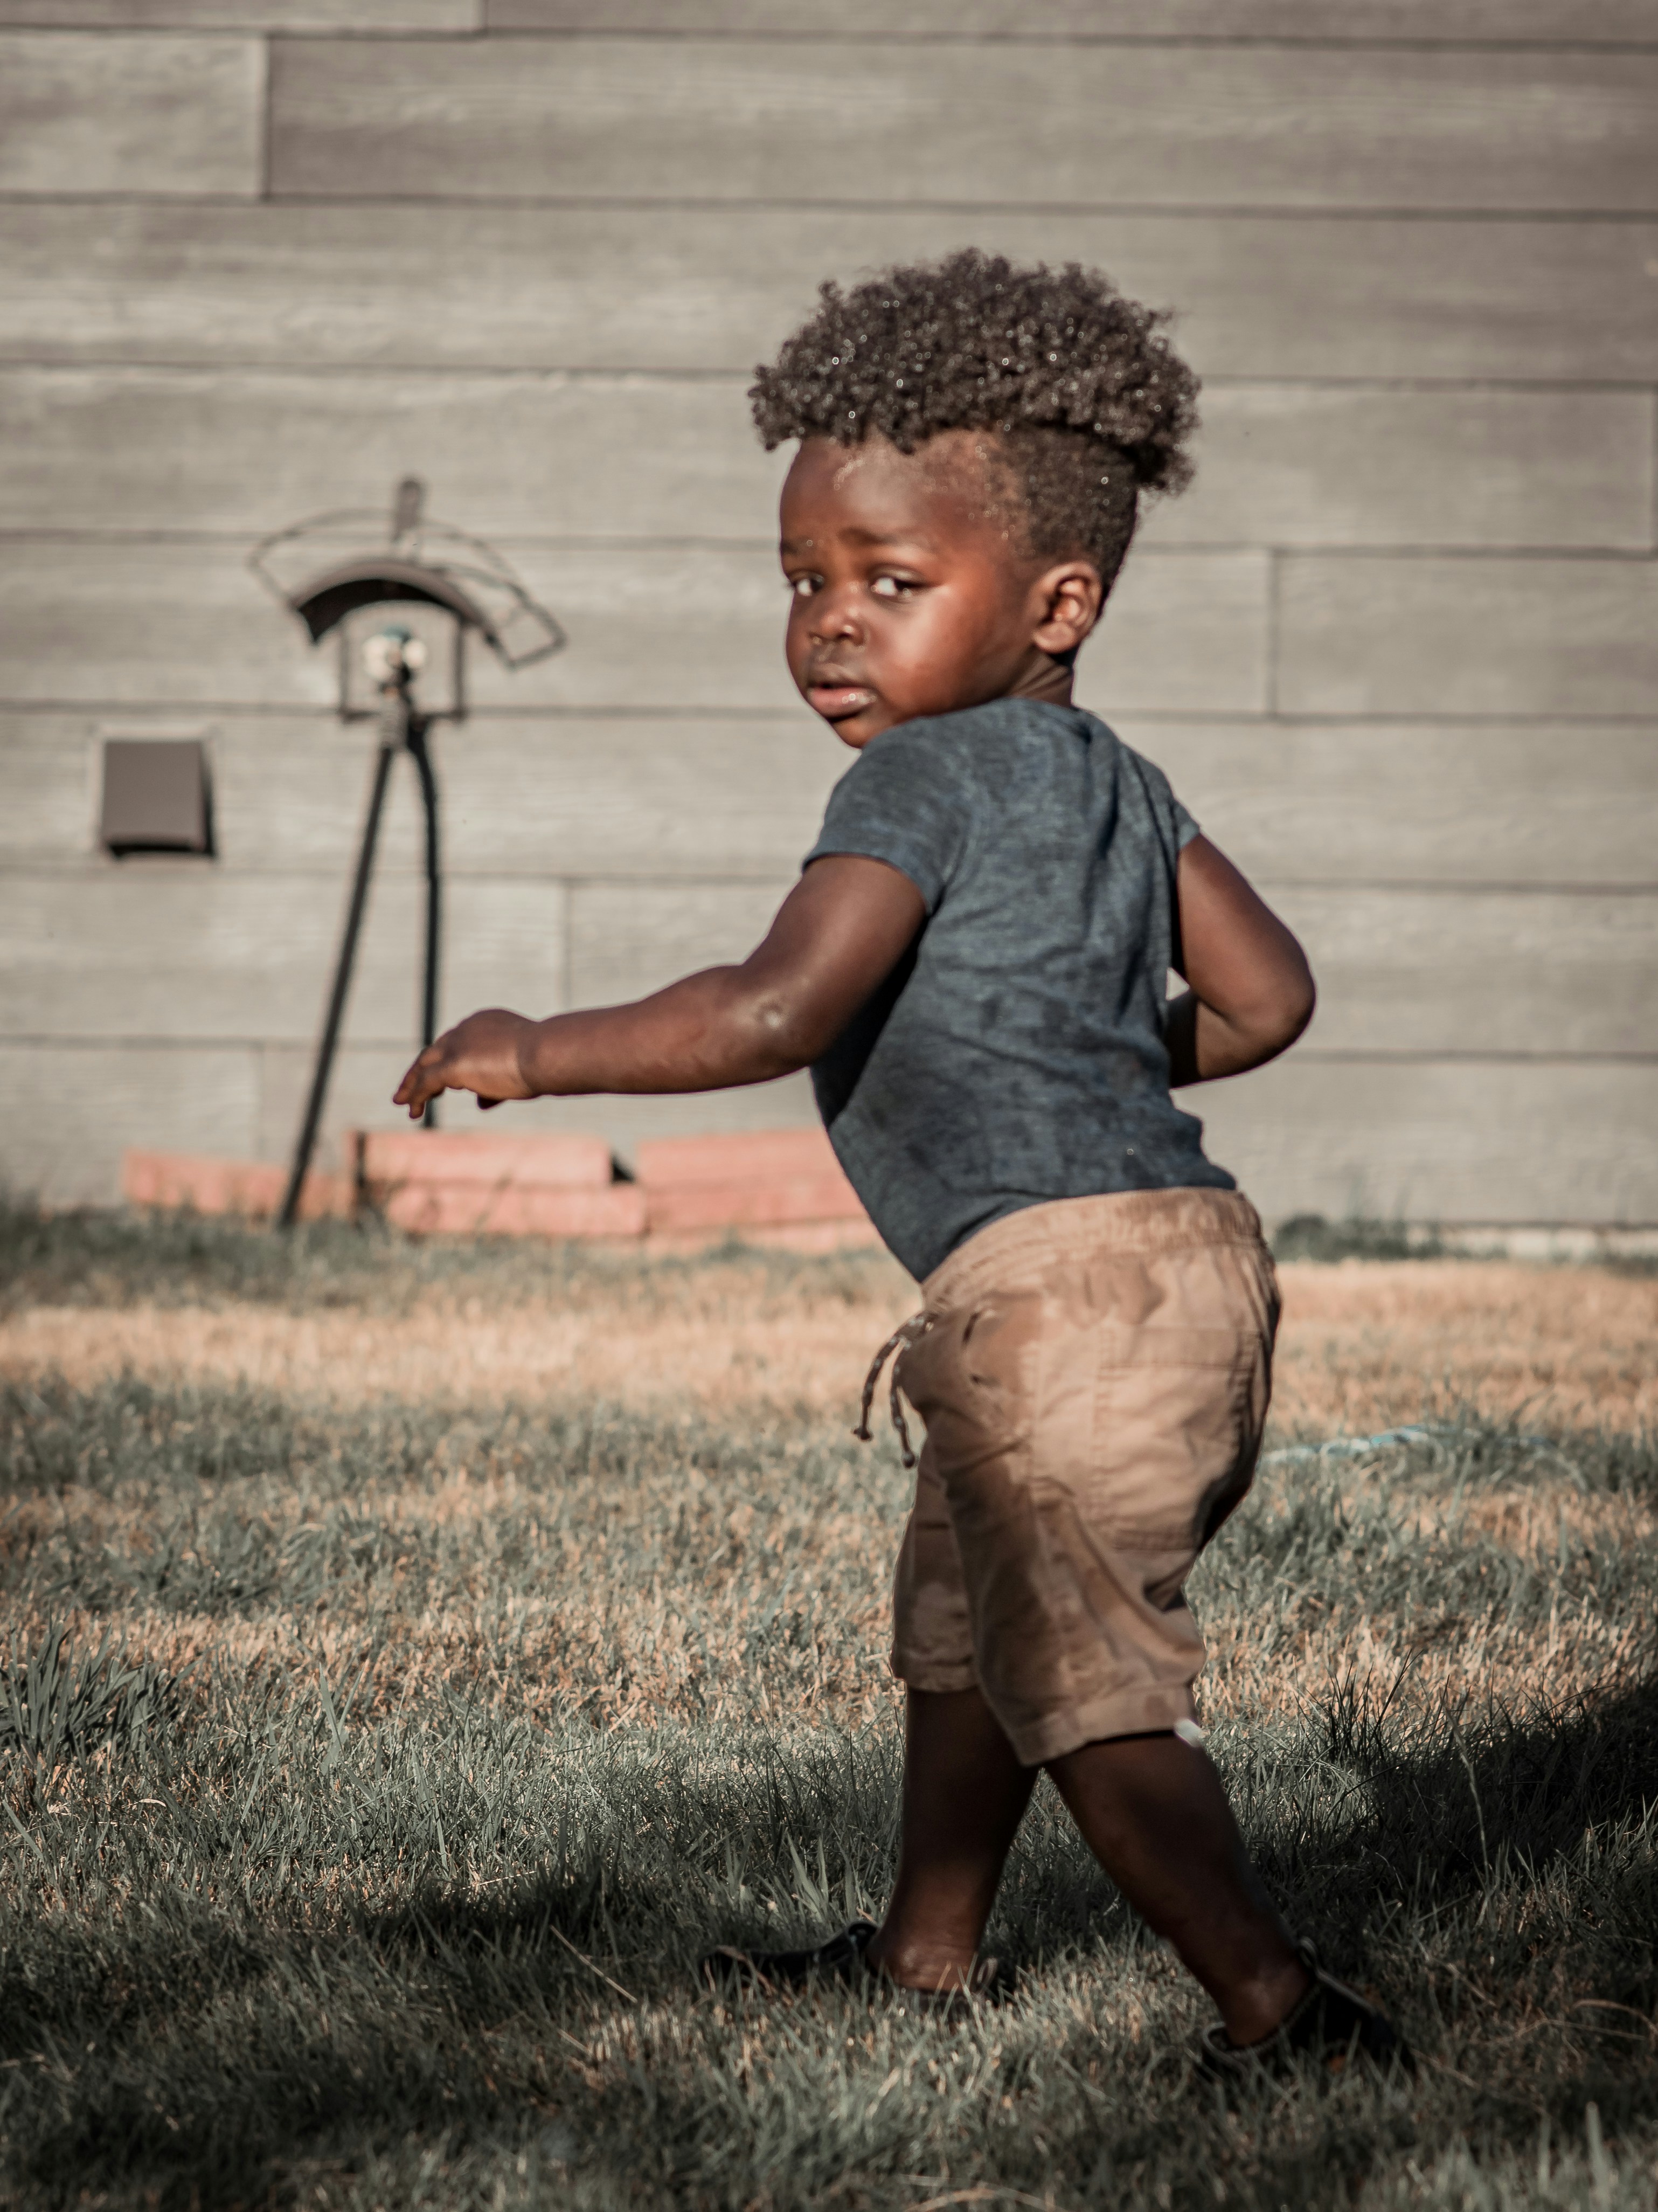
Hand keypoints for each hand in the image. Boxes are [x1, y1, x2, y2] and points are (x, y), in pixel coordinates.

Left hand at [393, 1009, 538, 1118]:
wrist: (548, 1054)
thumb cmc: (545, 1063)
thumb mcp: (519, 1073)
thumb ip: (496, 1085)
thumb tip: (480, 1103)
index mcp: (486, 1022)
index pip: (460, 1042)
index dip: (448, 1061)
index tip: (444, 1082)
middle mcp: (467, 1028)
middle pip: (436, 1049)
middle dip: (421, 1069)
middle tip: (409, 1087)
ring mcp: (458, 1044)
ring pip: (425, 1063)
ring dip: (412, 1083)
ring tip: (402, 1101)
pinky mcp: (453, 1063)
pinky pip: (426, 1081)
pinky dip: (416, 1095)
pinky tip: (413, 1110)